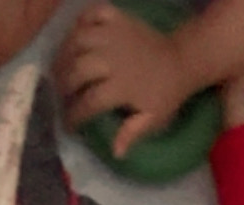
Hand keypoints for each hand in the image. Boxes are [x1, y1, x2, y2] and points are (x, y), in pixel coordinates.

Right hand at [55, 5, 191, 153]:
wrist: (182, 59)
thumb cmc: (165, 93)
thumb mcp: (153, 119)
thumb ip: (132, 133)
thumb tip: (116, 153)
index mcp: (121, 85)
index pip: (88, 102)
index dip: (73, 116)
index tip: (68, 125)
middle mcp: (113, 57)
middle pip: (77, 69)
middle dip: (63, 85)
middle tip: (60, 95)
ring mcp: (115, 34)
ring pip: (78, 39)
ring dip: (64, 54)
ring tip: (61, 67)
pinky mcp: (119, 18)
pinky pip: (93, 13)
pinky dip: (81, 21)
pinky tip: (76, 36)